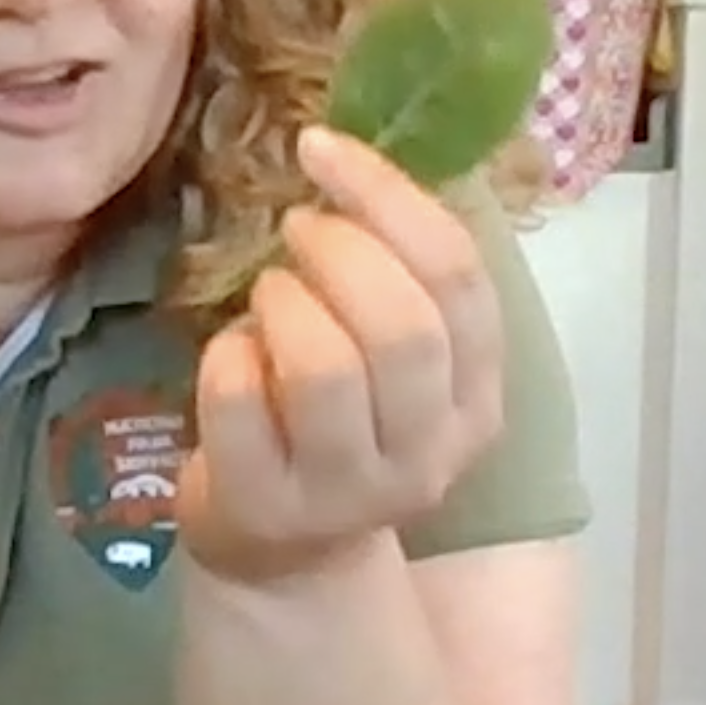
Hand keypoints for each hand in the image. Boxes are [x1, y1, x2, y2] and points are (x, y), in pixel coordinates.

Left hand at [176, 128, 506, 591]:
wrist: (284, 554)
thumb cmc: (336, 427)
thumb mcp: (395, 364)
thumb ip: (400, 277)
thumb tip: (354, 156)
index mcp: (478, 400)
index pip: (459, 279)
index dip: (391, 197)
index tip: (324, 149)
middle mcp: (428, 453)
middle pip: (402, 326)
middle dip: (338, 250)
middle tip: (297, 230)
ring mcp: (347, 492)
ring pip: (326, 367)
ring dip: (285, 302)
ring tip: (269, 295)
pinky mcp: (265, 507)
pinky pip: (240, 399)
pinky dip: (227, 353)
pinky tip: (233, 355)